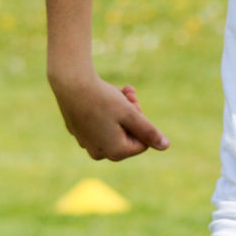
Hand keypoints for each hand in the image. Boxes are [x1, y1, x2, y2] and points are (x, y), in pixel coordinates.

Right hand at [50, 72, 167, 160]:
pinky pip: (99, 124)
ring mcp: (86, 143)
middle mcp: (99, 152)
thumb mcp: (131, 114)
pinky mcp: (78, 131)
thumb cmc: (102, 99)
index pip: (142, 142)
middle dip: (132, 114)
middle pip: (127, 136)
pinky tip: (102, 93)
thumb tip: (165, 146)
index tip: (134, 103)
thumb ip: (149, 132)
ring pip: (114, 127)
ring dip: (121, 109)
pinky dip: (105, 110)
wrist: (70, 83)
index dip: (142, 121)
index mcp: (115, 152)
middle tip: (129, 92)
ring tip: (119, 90)